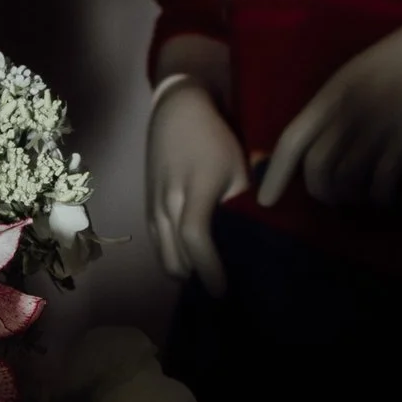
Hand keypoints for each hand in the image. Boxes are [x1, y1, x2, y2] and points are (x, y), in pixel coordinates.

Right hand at [147, 73, 251, 292]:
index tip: (223, 289)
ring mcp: (153, 205)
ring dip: (183, 271)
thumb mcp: (239, 166)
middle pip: (175, 256)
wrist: (176, 112)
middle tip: (222, 288)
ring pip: (162, 255)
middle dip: (197, 278)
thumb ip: (243, 204)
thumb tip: (254, 238)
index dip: (209, 268)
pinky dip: (171, 258)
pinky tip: (189, 262)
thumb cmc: (215, 138)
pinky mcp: (146, 207)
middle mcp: (169, 200)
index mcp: (196, 188)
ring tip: (206, 277)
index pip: (196, 238)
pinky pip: (156, 244)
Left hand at [257, 5, 401, 211]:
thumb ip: (339, 103)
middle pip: (317, 166)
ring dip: (350, 196)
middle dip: (319, 191)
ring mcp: (379, 121)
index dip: (275, 173)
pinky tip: (386, 199)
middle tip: (331, 200)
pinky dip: (382, 195)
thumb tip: (322, 138)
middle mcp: (349, 109)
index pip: (291, 139)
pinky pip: (385, 176)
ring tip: (358, 199)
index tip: (265, 200)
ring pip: (348, 175)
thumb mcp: (360, 73)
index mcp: (332, 92)